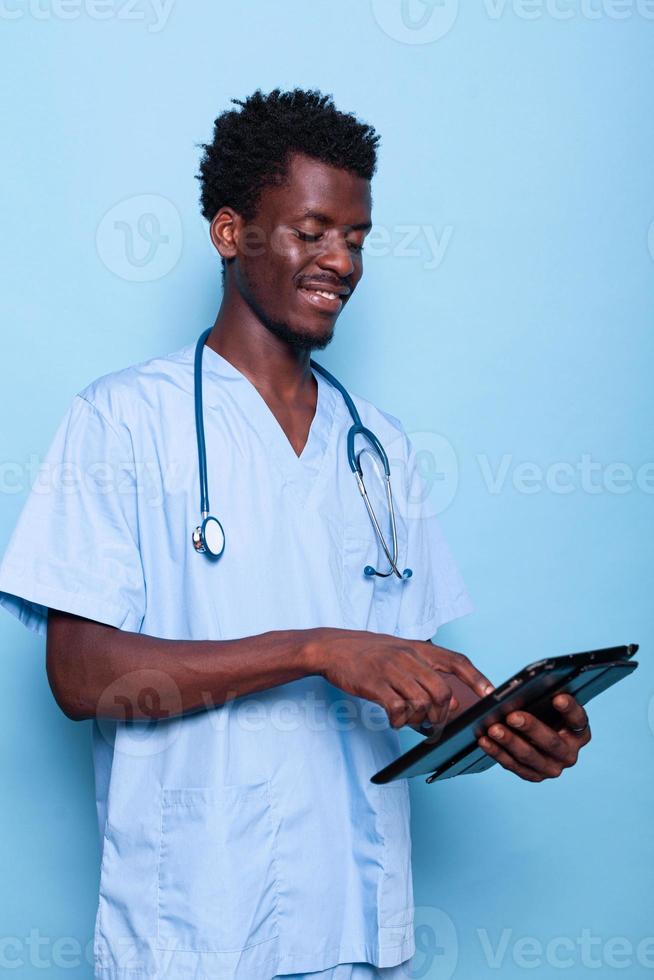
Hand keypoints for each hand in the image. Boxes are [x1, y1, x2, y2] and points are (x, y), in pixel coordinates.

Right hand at [306, 627, 494, 731]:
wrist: (333, 647)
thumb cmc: (368, 652)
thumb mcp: (399, 651)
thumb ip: (424, 671)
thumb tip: (450, 701)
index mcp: (417, 648)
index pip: (456, 661)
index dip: (476, 678)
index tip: (490, 693)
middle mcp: (408, 657)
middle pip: (442, 691)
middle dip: (443, 715)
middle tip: (434, 724)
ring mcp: (391, 670)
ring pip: (422, 703)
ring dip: (420, 720)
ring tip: (410, 721)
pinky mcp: (375, 685)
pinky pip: (398, 710)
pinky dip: (399, 721)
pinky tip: (393, 719)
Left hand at [477, 694, 590, 781]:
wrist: (532, 733)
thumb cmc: (541, 710)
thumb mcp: (544, 701)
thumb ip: (540, 694)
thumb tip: (522, 687)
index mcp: (579, 731)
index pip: (578, 720)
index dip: (570, 709)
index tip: (557, 698)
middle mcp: (569, 753)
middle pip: (552, 742)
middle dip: (531, 728)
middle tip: (512, 716)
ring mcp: (552, 767)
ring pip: (530, 756)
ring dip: (509, 742)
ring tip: (493, 728)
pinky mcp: (533, 775)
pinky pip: (513, 765)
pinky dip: (497, 752)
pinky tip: (484, 740)